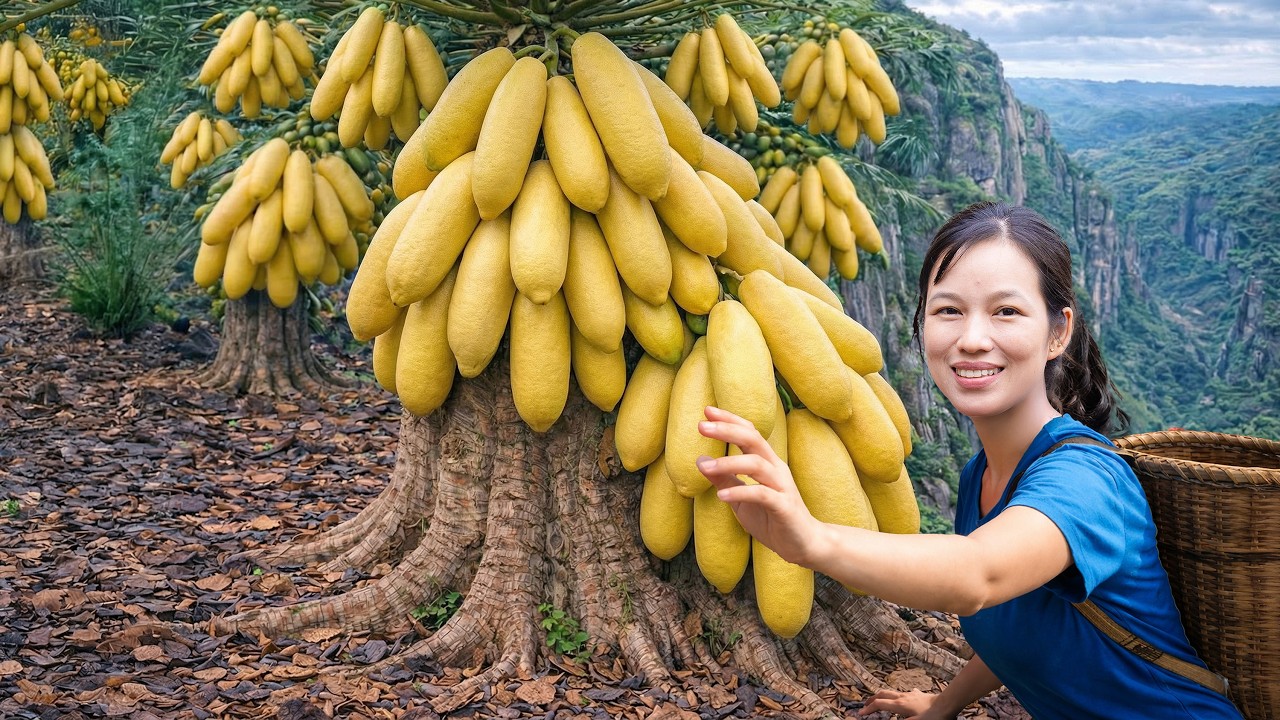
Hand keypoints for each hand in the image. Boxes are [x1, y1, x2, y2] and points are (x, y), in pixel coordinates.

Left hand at [695, 406, 822, 565]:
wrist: (803, 544)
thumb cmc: (772, 519)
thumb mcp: (740, 499)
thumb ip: (724, 479)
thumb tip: (700, 461)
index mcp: (767, 463)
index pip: (749, 433)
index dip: (730, 420)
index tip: (707, 411)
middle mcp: (776, 469)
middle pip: (754, 440)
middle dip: (728, 430)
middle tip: (702, 426)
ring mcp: (782, 486)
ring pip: (756, 465)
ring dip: (728, 463)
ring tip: (706, 467)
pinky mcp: (784, 507)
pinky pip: (762, 494)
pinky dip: (740, 492)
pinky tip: (720, 496)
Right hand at [857, 689, 954, 719]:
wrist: (947, 703)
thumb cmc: (932, 715)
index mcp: (899, 705)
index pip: (879, 704)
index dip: (868, 709)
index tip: (861, 713)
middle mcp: (902, 697)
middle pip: (882, 694)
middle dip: (872, 699)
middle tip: (866, 705)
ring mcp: (910, 695)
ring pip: (891, 693)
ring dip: (882, 697)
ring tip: (879, 701)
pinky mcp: (917, 695)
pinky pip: (904, 694)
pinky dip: (898, 697)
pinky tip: (904, 698)